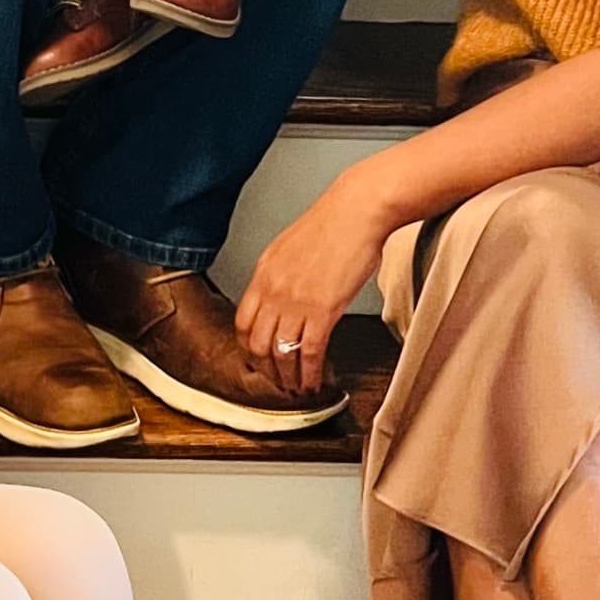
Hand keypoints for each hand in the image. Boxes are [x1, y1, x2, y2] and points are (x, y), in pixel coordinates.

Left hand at [236, 168, 396, 392]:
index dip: (248, 347)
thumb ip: (280, 274)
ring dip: (288, 378)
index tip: (258, 358)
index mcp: (264, 273)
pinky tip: (314, 382)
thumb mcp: (291, 247)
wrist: (357, 211)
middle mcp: (274, 290)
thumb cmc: (333, 224)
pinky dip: (309, 373)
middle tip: (276, 381)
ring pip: (281, 353)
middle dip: (265, 369)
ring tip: (295, 389)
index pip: (242, 321)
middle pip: (256, 343)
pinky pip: (309, 352)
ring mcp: (296, 301)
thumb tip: (280, 294)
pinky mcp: (323, 310)